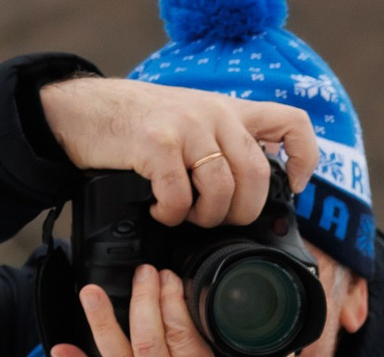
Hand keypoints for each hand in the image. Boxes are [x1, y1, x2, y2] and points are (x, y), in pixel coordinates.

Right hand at [38, 76, 316, 228]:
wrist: (79, 109)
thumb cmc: (136, 126)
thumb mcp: (190, 122)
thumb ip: (222, 146)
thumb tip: (249, 197)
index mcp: (229, 111)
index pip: (291, 122)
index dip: (304, 157)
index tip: (294, 184)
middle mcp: (213, 114)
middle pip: (256, 175)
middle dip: (242, 211)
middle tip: (216, 220)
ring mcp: (185, 126)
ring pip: (222, 189)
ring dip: (207, 216)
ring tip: (186, 216)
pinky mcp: (156, 143)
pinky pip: (181, 195)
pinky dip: (173, 214)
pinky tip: (161, 212)